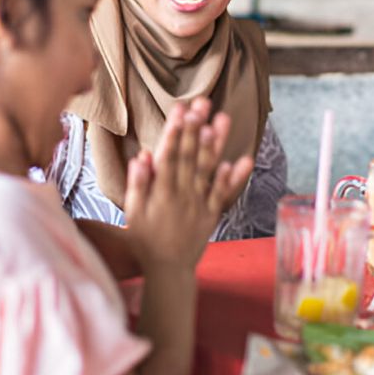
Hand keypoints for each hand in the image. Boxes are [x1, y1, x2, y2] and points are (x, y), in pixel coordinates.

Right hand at [123, 99, 252, 268]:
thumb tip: (142, 156)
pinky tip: (240, 161)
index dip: (175, 132)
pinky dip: (231, 179)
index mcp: (161, 192)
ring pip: (207, 171)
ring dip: (215, 146)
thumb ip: (138, 184)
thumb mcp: (133, 211)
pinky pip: (222, 195)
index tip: (180, 110)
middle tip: (202, 104)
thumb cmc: (145, 238)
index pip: (168, 156)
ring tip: (221, 122)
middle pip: (189, 157)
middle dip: (195, 129)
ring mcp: (198, 204)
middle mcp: (181, 195)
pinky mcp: (211, 215)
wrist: (166, 270)